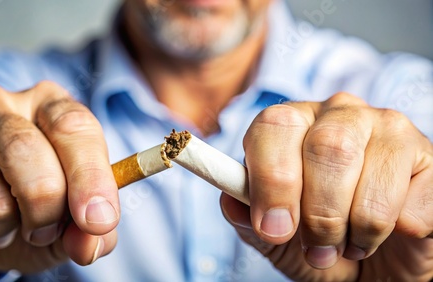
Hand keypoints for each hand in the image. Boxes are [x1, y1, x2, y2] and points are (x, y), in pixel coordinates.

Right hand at [0, 81, 118, 279]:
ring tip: (9, 226)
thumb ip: (93, 229)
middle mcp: (2, 106)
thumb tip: (91, 241)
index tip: (97, 220)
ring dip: (5, 228)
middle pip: (26, 151)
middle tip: (45, 231)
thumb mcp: (74, 217)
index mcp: (49, 105)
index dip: (90, 177)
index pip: (73, 126)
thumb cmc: (37, 208)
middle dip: (44, 208)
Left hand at [222, 93, 432, 280]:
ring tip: (351, 244)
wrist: (376, 262)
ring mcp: (390, 130)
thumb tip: (231, 201)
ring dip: (356, 228)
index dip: (271, 180)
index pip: (274, 126)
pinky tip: (390, 233)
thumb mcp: (275, 237)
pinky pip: (412, 202)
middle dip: (319, 214)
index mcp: (295, 123)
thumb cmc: (321, 239)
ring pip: (370, 175)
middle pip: (326, 148)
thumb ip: (247, 218)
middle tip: (318, 248)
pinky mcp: (430, 161)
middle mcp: (341, 115)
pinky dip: (395, 233)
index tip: (274, 228)